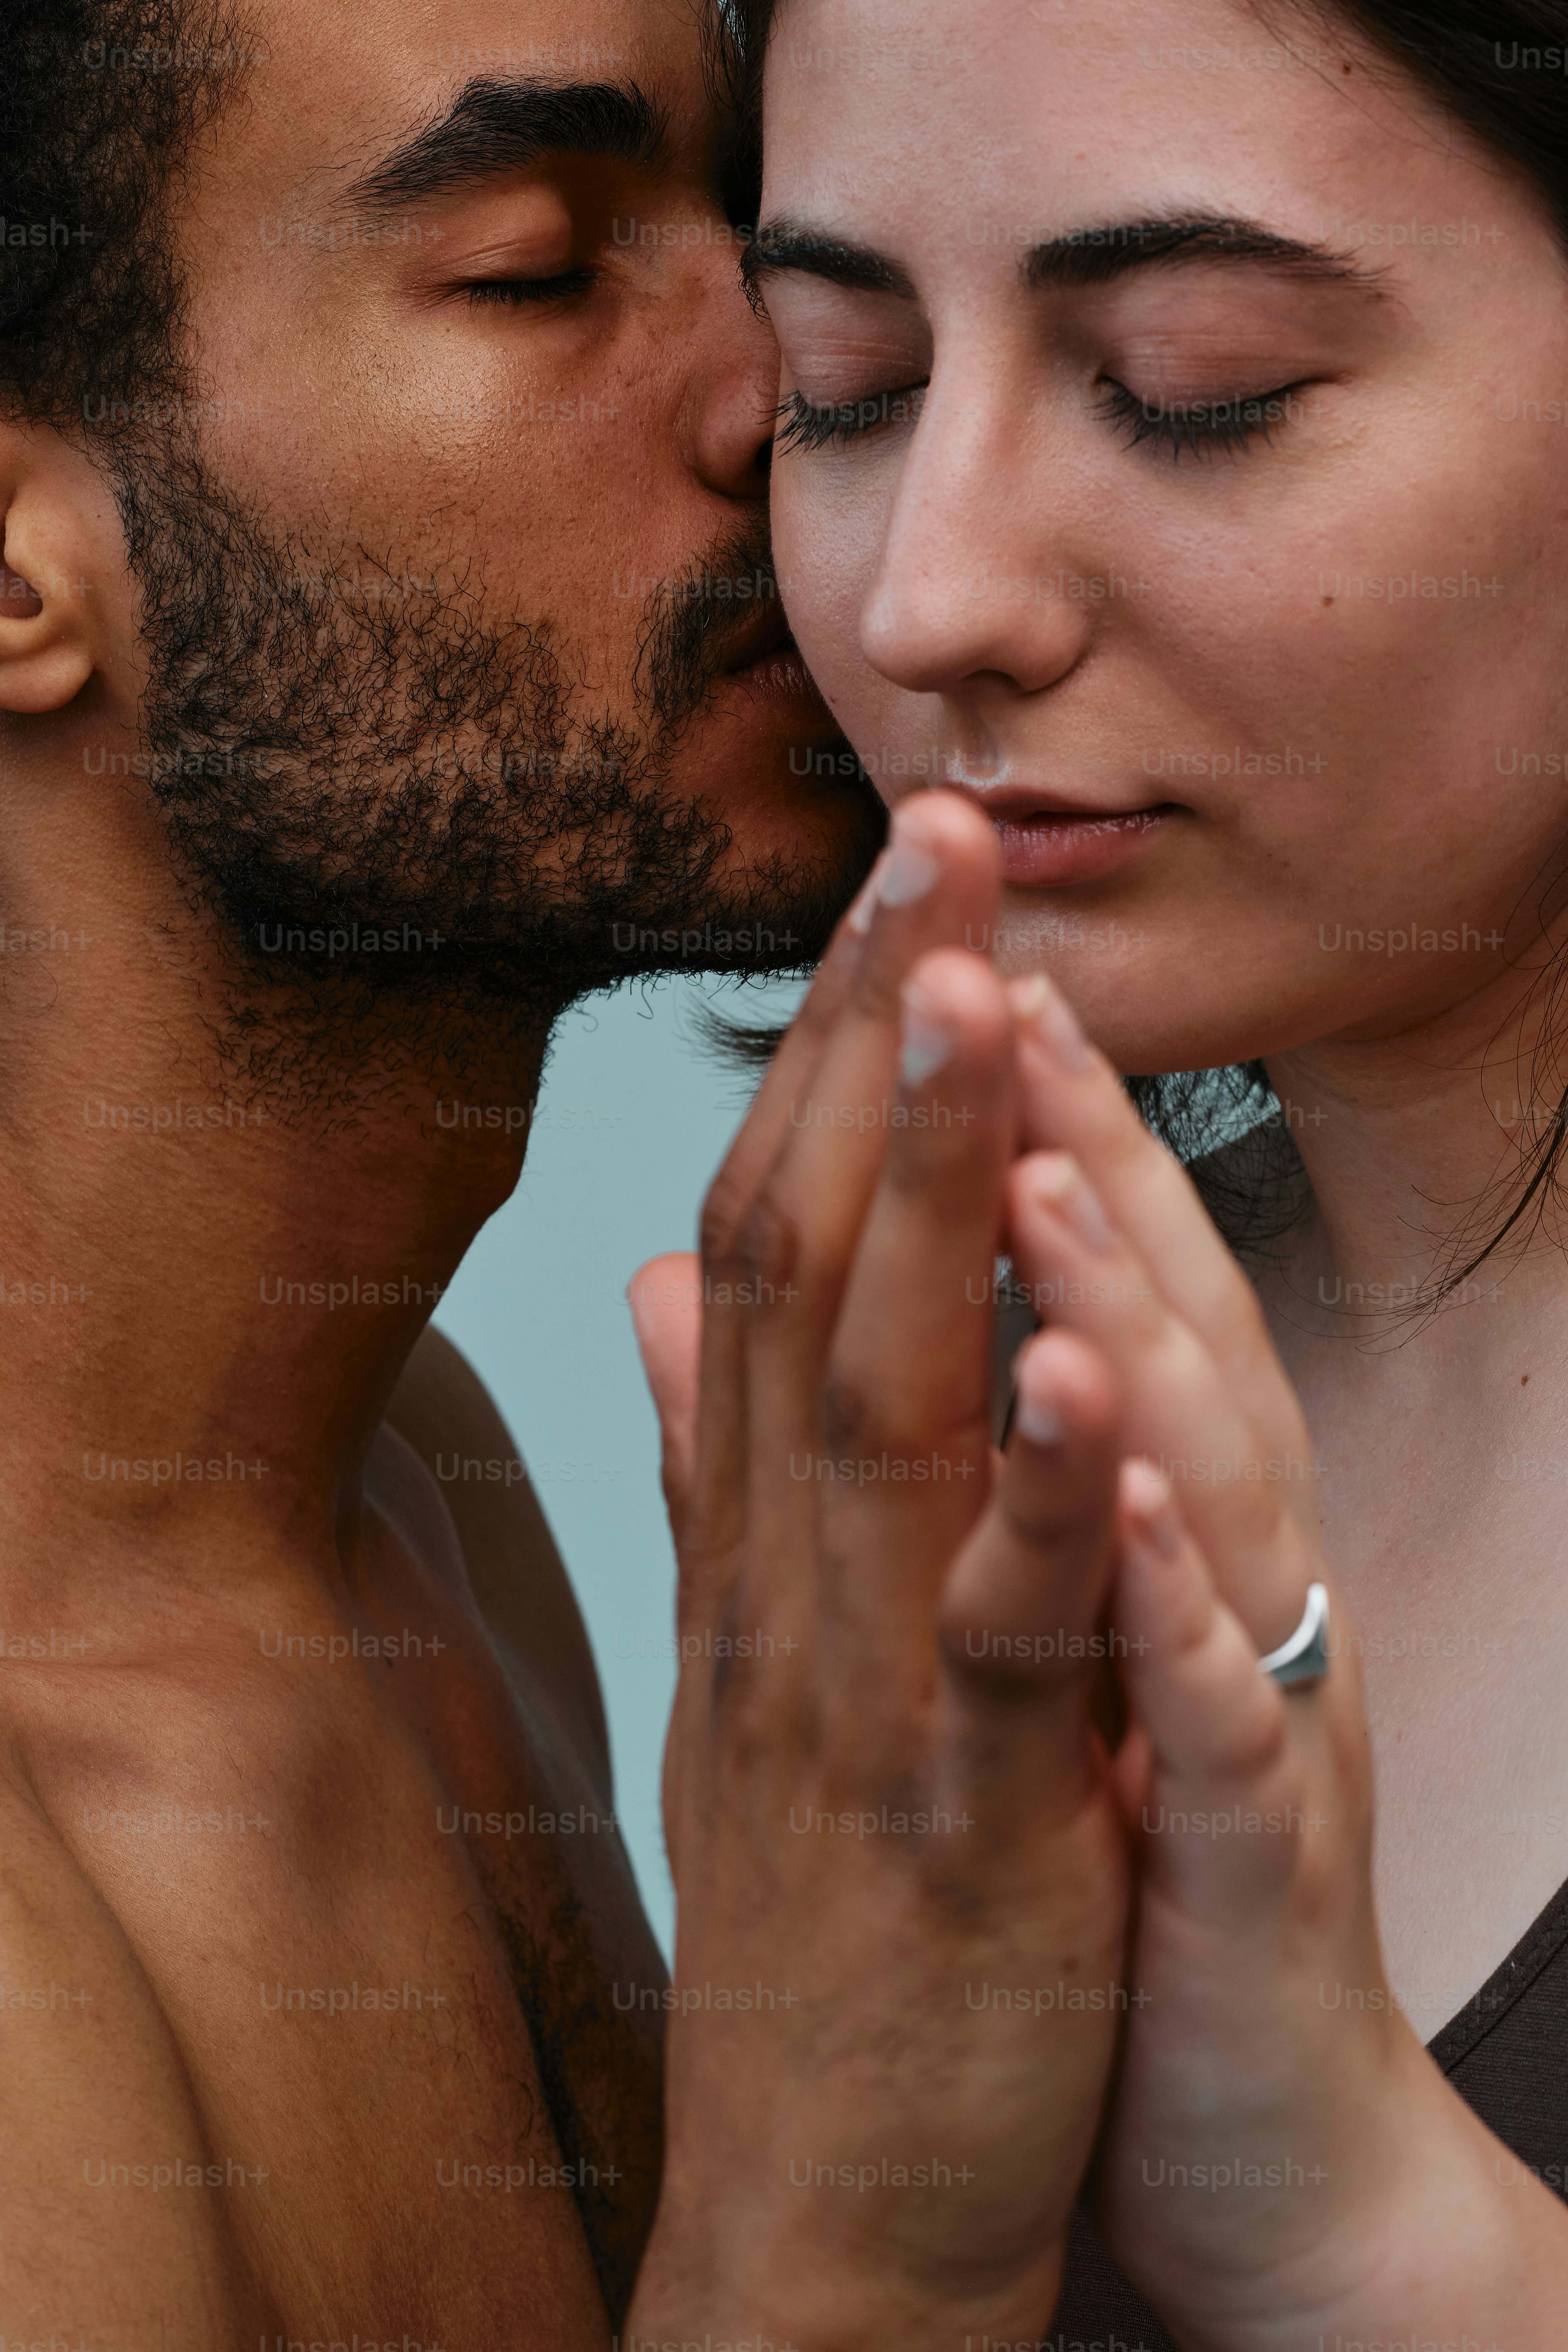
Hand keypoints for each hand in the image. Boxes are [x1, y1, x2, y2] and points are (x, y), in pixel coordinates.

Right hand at [626, 795, 1130, 2351]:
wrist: (826, 2190)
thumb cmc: (819, 1897)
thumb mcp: (748, 1660)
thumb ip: (707, 1470)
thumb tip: (652, 1291)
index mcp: (760, 1534)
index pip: (774, 1244)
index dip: (822, 1060)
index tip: (879, 898)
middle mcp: (785, 1575)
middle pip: (816, 1268)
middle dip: (870, 1049)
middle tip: (921, 843)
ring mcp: (861, 1687)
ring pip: (886, 1404)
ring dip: (932, 1199)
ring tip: (972, 1006)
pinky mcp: (965, 1814)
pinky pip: (1002, 1630)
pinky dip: (1035, 1491)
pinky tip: (1069, 1357)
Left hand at [1005, 971, 1567, 2351]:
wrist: (1247, 2131)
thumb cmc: (1120, 1856)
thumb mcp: (1035, 1643)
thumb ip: (969, 1480)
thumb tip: (850, 1338)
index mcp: (1152, 1523)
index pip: (1092, 1287)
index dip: (1025, 1125)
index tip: (940, 969)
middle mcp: (1220, 1574)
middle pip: (1164, 1326)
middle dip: (1086, 1146)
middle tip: (1000, 975)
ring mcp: (1250, 1701)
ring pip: (1203, 1478)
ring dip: (1129, 1325)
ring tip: (1050, 1176)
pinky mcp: (1249, 1852)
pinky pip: (1216, 1704)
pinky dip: (1163, 1595)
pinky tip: (1116, 1493)